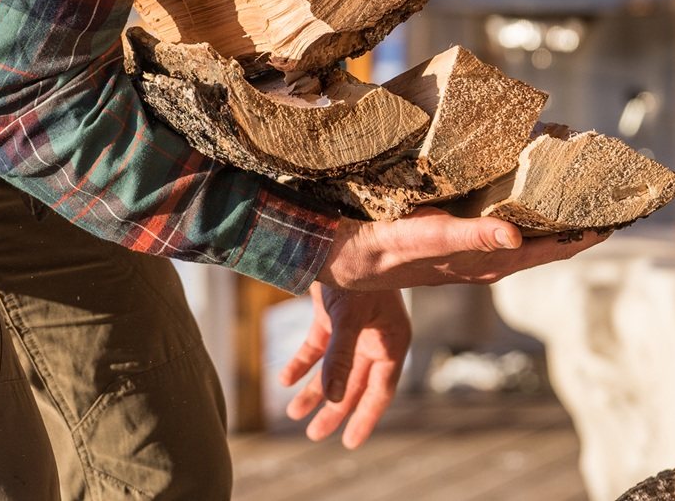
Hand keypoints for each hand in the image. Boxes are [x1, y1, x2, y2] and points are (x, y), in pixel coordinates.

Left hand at [279, 282, 409, 448]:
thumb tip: (330, 399)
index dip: (365, 418)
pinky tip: (284, 379)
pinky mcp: (332, 315)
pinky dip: (302, 362)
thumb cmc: (358, 272)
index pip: (379, 391)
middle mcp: (373, 338)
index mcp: (390, 342)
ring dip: (314, 389)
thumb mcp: (349, 317)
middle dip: (333, 410)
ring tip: (294, 412)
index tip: (349, 443)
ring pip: (333, 369)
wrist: (341, 231)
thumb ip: (340, 358)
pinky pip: (317, 347)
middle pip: (353, 384)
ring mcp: (352, 327)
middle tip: (313, 435)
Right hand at [317, 208, 606, 290]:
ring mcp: (453, 255)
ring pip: (513, 244)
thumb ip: (465, 238)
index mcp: (472, 260)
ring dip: (543, 229)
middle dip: (567, 235)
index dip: (571, 240)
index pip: (535, 251)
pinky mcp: (436, 244)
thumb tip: (516, 238)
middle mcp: (469, 261)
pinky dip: (510, 222)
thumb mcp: (416, 240)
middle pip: (531, 250)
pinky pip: (487, 234)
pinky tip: (513, 207)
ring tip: (570, 210)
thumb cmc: (369, 247)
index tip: (607, 225)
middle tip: (604, 214)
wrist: (325, 256)